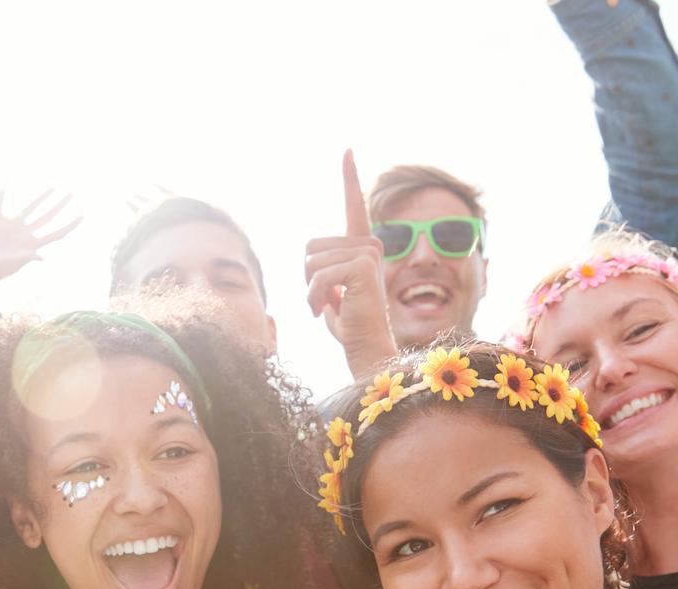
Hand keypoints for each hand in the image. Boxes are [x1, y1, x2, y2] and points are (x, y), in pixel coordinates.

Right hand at [0, 190, 78, 289]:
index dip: (70, 226)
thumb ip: (25, 258)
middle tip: (72, 194)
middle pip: (48, 217)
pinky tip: (7, 181)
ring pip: (31, 208)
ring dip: (41, 197)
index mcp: (32, 244)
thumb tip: (41, 257)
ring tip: (53, 187)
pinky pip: (1, 202)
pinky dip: (3, 192)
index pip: (56, 234)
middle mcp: (24, 233)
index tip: (83, 216)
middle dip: (60, 206)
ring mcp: (11, 226)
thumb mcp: (10, 265)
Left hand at [305, 150, 396, 377]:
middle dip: (308, 278)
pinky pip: (317, 276)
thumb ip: (323, 274)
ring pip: (310, 263)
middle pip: (310, 247)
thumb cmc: (349, 326)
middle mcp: (369, 246)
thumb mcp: (330, 294)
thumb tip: (313, 264)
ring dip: (311, 291)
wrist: (367, 349)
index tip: (347, 150)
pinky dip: (314, 298)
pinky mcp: (362, 267)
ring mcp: (368, 254)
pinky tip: (326, 312)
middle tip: (325, 300)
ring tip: (329, 307)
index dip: (350, 178)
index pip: (354, 206)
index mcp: (362, 248)